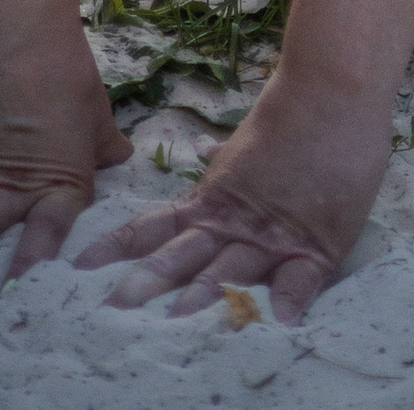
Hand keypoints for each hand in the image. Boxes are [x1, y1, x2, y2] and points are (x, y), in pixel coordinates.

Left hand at [77, 71, 385, 322]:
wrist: (331, 92)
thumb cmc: (289, 113)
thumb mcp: (245, 140)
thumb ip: (221, 158)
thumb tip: (198, 151)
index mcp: (213, 200)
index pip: (155, 227)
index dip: (119, 247)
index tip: (81, 266)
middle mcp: (232, 223)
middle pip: (181, 256)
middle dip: (146, 282)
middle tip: (111, 307)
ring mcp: (271, 236)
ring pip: (229, 271)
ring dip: (203, 297)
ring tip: (175, 322)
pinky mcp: (316, 244)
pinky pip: (301, 278)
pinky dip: (292, 298)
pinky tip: (282, 321)